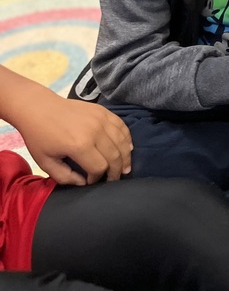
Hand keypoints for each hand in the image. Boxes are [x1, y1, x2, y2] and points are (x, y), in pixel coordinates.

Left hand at [18, 90, 132, 184]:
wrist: (39, 108)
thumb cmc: (39, 136)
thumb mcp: (45, 162)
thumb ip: (64, 177)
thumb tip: (83, 183)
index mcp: (79, 146)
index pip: (99, 167)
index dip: (97, 178)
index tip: (91, 181)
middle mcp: (95, 132)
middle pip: (115, 156)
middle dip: (116, 171)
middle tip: (114, 179)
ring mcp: (102, 120)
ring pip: (123, 142)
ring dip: (126, 157)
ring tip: (125, 167)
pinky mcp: (104, 112)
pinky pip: (122, 127)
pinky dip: (127, 139)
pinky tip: (128, 148)